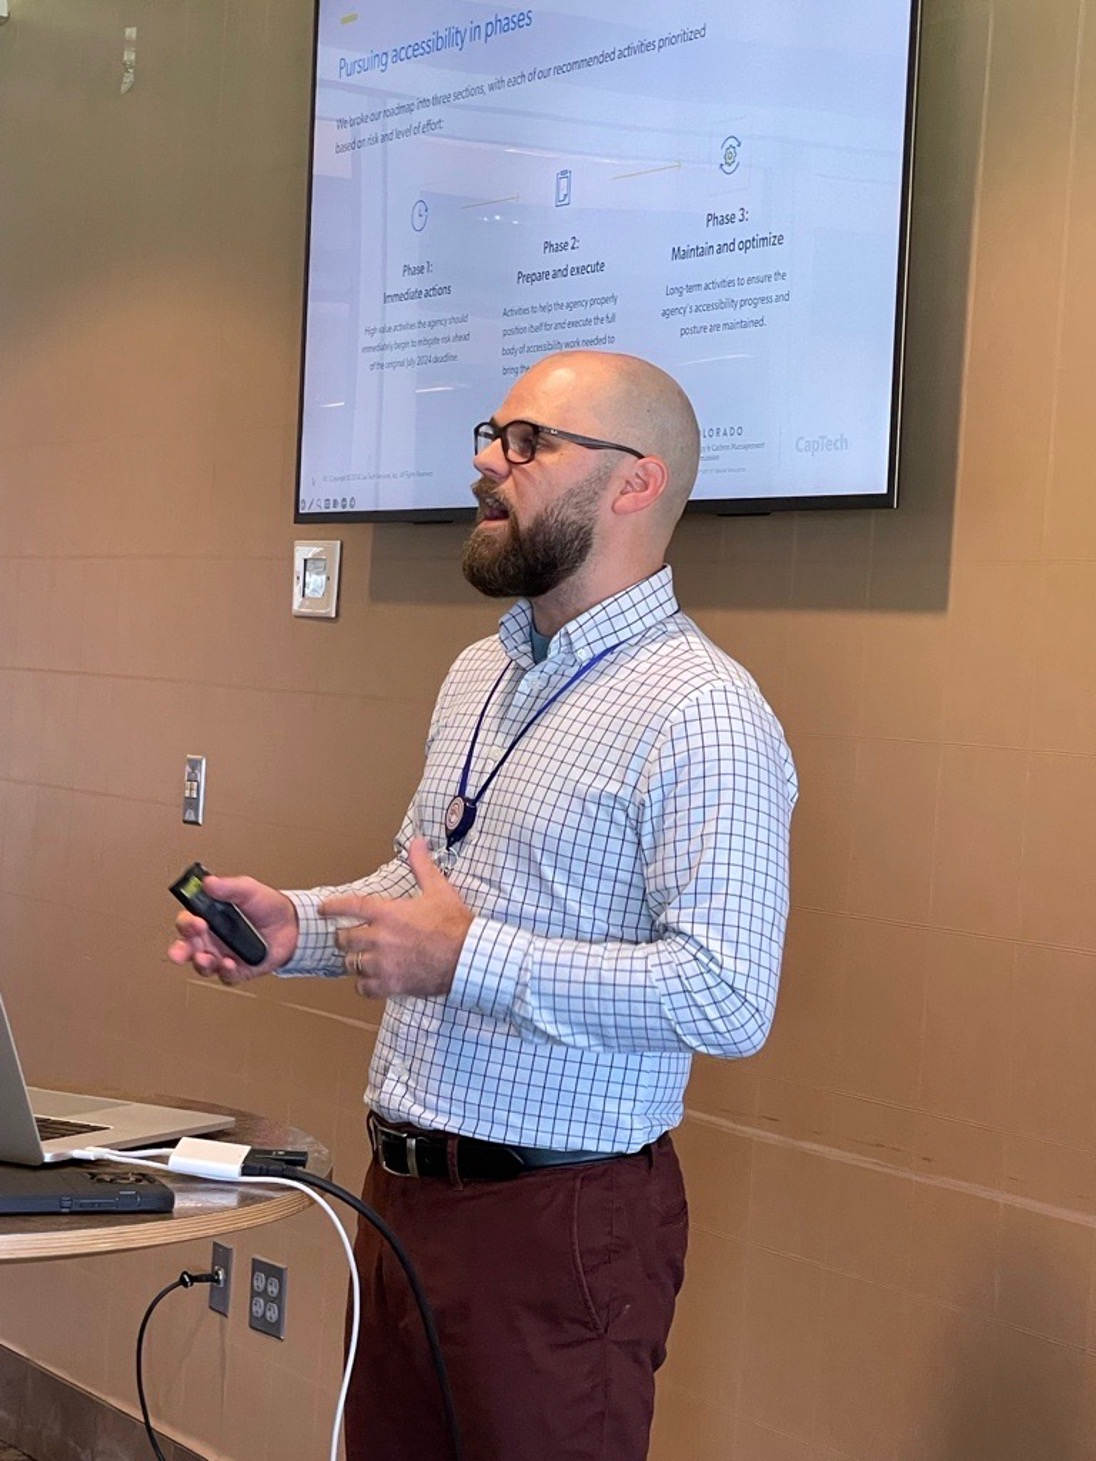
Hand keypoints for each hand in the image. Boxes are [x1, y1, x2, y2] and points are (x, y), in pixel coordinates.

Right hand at [167, 875, 298, 985]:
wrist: (293, 925)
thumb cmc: (268, 906)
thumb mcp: (249, 890)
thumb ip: (229, 887)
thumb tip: (208, 882)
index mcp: (209, 917)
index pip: (187, 921)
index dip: (186, 923)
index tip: (195, 921)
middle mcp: (212, 938)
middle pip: (186, 948)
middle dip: (180, 951)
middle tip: (183, 950)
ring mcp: (223, 955)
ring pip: (202, 965)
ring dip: (201, 963)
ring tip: (207, 958)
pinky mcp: (238, 969)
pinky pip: (226, 976)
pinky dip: (225, 971)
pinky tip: (229, 963)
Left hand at [321, 838, 473, 999]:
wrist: (467, 957)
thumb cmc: (454, 924)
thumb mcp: (439, 889)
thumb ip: (422, 865)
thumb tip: (417, 842)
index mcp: (388, 913)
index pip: (349, 906)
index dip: (332, 906)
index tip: (323, 908)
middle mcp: (380, 938)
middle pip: (344, 939)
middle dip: (344, 937)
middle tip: (348, 937)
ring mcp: (383, 963)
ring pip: (351, 964)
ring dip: (354, 961)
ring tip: (359, 959)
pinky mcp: (391, 984)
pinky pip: (363, 987)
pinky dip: (364, 984)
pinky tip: (370, 981)